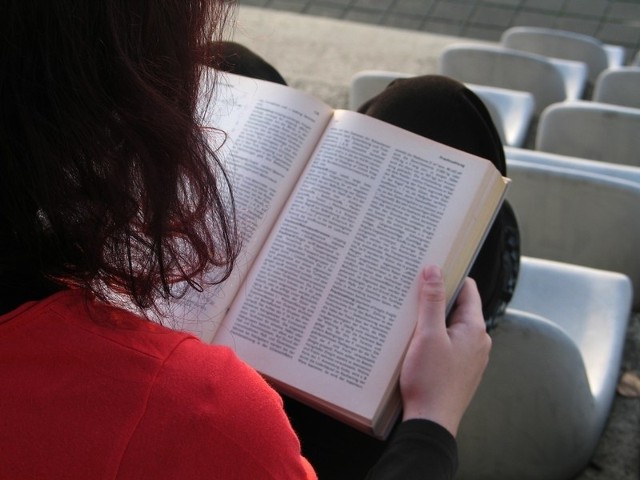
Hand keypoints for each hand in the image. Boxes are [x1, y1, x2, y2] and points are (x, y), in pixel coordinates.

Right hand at [399, 265, 490, 436]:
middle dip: (436, 298)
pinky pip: (446, 344)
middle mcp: (478, 342)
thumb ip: (431, 301)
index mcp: (475, 329)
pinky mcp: (457, 370)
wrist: (431, 423)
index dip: (449, 276)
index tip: (429, 269)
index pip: (467, 289)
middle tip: (413, 291)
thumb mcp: (427, 335)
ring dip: (432, 319)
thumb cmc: (430, 381)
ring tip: (409, 316)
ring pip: (450, 327)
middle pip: (457, 307)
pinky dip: (432, 337)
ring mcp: (469, 358)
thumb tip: (434, 270)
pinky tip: (414, 342)